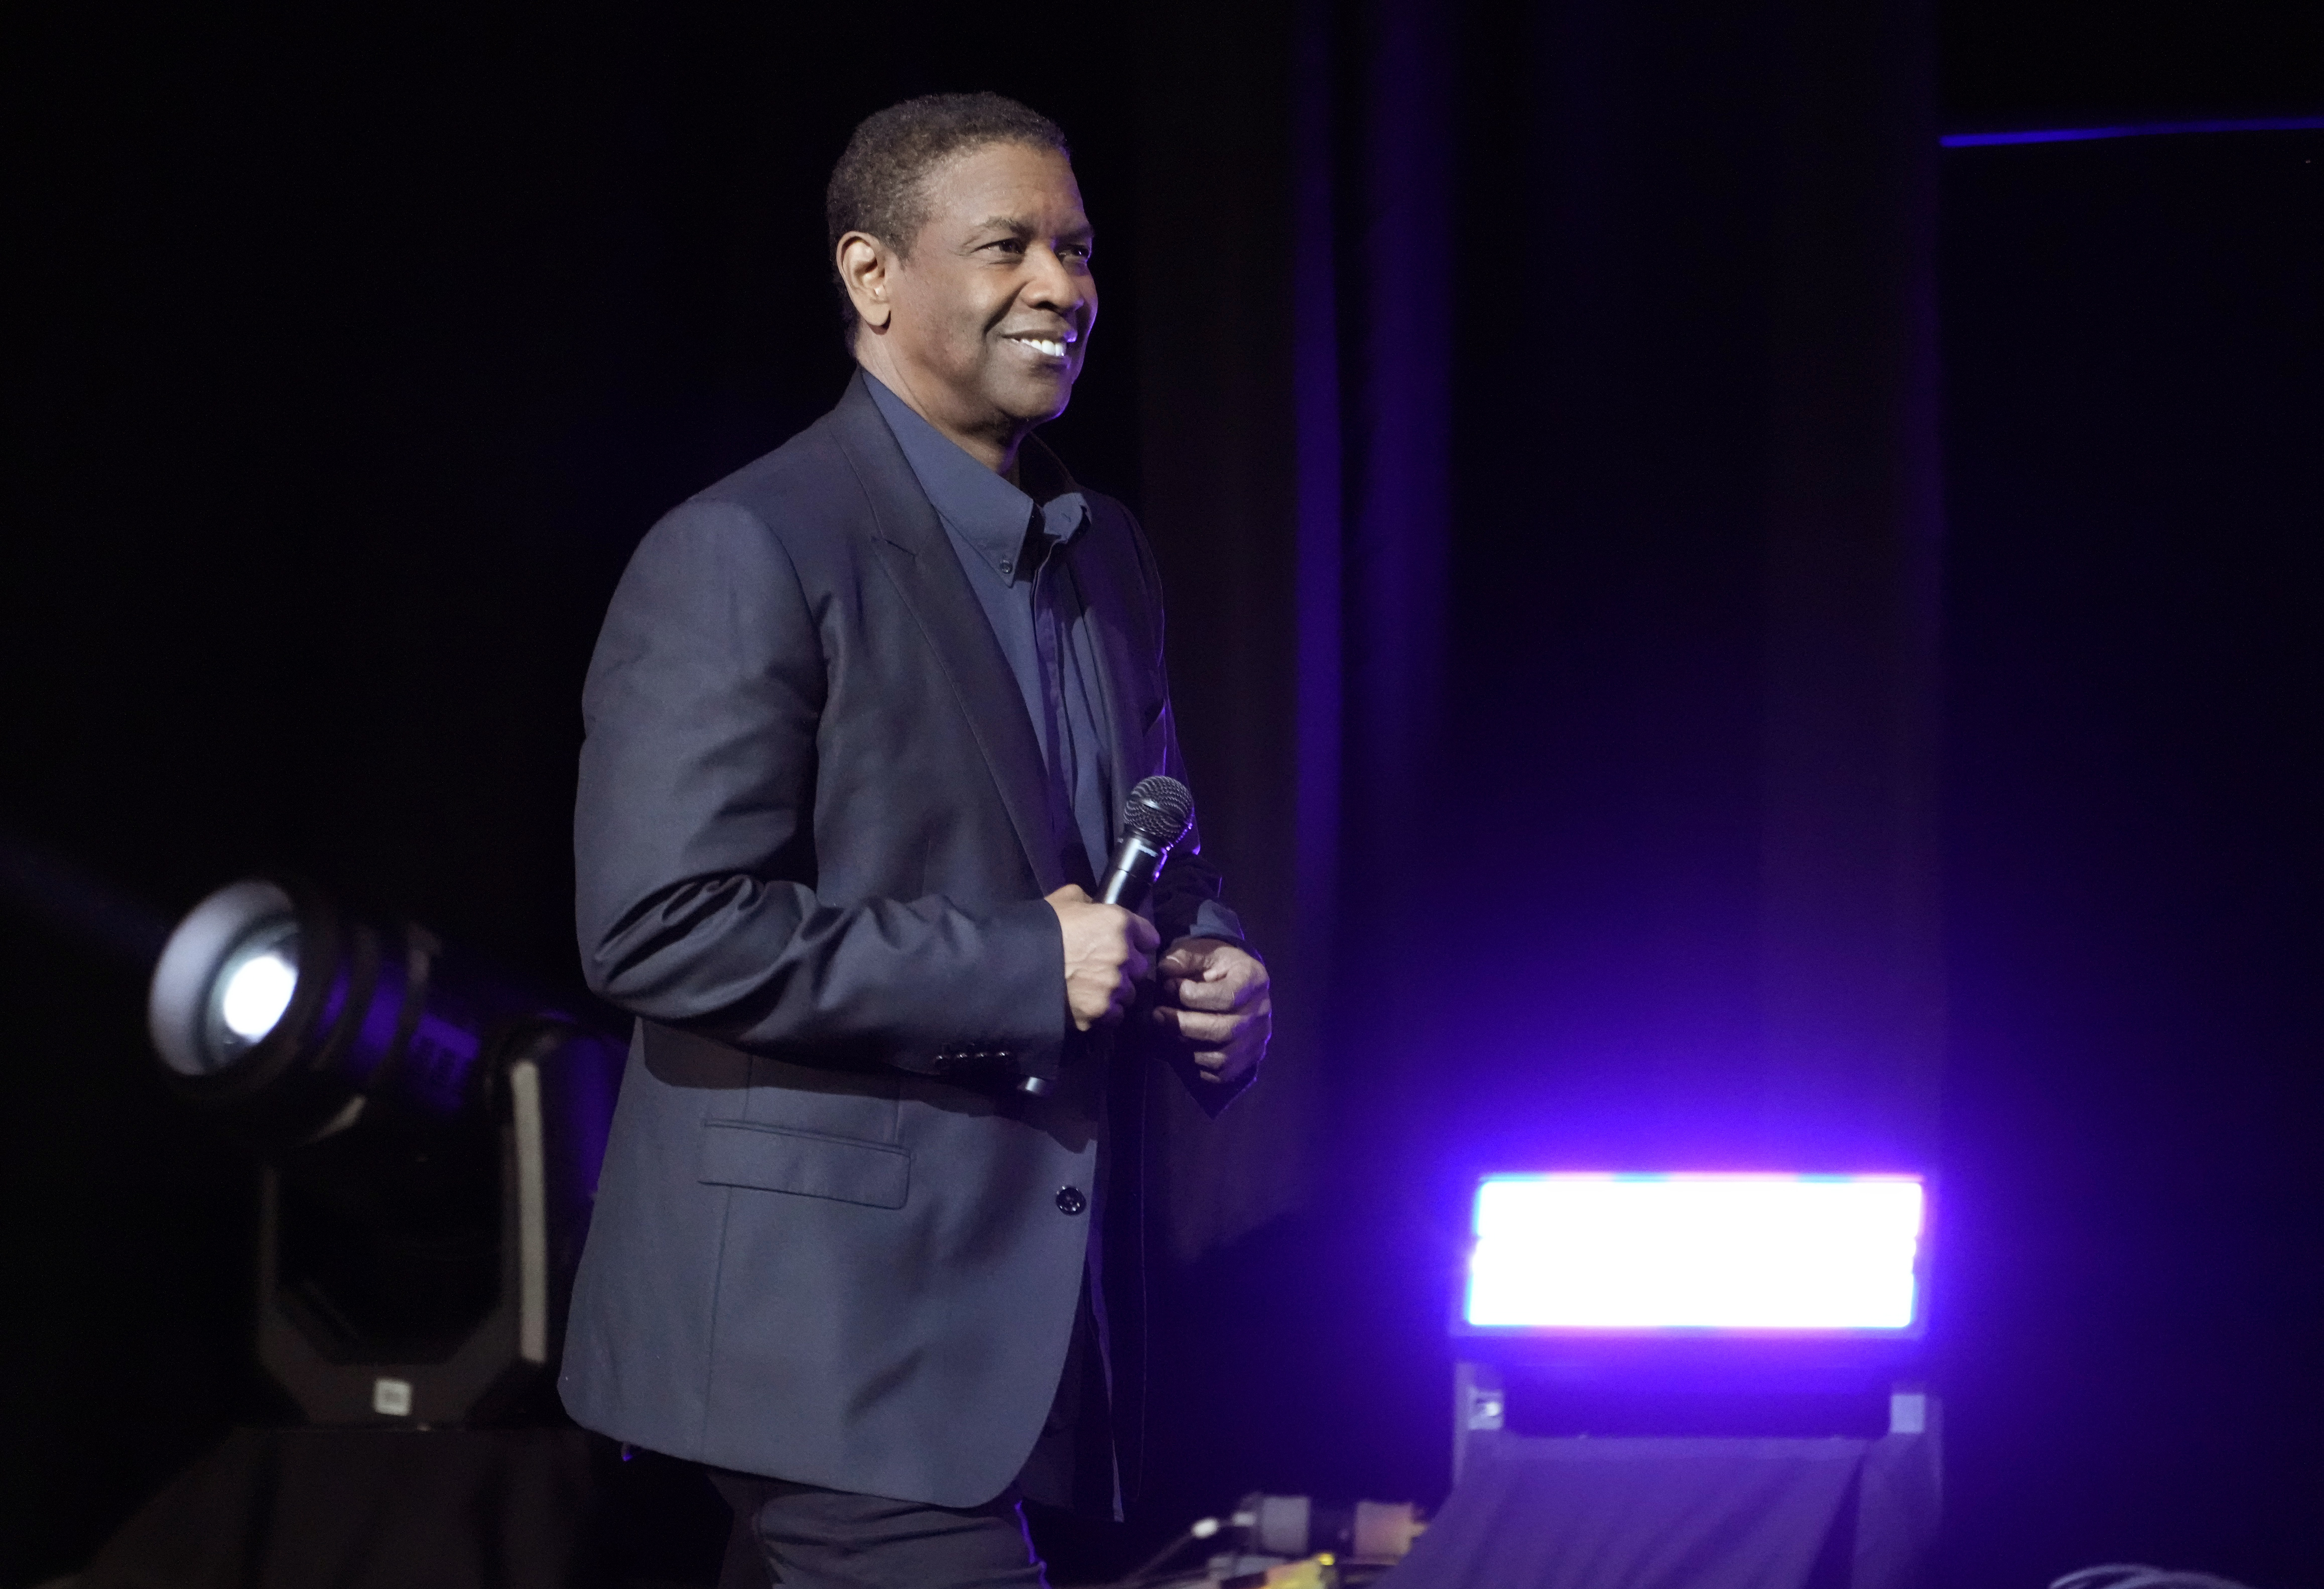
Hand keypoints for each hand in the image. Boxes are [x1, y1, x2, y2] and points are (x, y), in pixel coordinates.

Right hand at [1045, 885, 1159, 1030]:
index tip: (1127, 944)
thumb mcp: (1065, 899)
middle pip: (1139, 968)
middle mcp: (1124, 956)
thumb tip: (1096, 910)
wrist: (1012, 965)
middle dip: (1125, 968)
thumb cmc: (1038, 927)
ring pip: (1128, 994)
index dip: (1137, 940)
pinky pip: (1114, 1016)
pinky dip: (1103, 1012)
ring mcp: (1113, 988)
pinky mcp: (1099, 1013)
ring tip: (1092, 988)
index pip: (1149, 936)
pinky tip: (1086, 1004)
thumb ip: (1089, 903)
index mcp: (1119, 924)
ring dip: (1116, 991)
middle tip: (1102, 967)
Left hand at [1151, 938, 1269, 1087]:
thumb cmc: (1215, 965)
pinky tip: (1181, 1047)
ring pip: (1222, 1057)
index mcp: (1254, 979)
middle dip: (1185, 1025)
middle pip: (1225, 1030)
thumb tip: (1166, 971)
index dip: (1194, 996)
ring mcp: (1258, 1037)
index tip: (1168, 986)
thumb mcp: (1202, 951)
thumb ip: (1184, 958)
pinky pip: (1222, 1073)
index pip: (1228, 997)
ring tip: (1167, 1032)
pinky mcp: (1250, 1057)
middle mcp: (1261, 1011)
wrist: (1235, 980)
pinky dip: (1198, 1065)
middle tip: (1158, 1015)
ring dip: (1188, 1048)